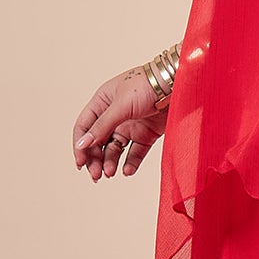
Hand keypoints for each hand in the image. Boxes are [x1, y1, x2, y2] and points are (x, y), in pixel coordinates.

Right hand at [72, 63, 168, 180]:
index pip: (84, 127)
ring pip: (115, 149)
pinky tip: (127, 171)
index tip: (80, 163)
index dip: (80, 145)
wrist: (178, 84)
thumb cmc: (147, 85)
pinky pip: (135, 152)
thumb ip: (102, 126)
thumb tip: (83, 144)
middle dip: (95, 159)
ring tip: (110, 173)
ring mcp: (130, 125)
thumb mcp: (121, 105)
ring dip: (110, 162)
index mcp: (102, 102)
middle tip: (97, 175)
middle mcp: (114, 115)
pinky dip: (130, 163)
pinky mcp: (147, 134)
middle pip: (98, 141)